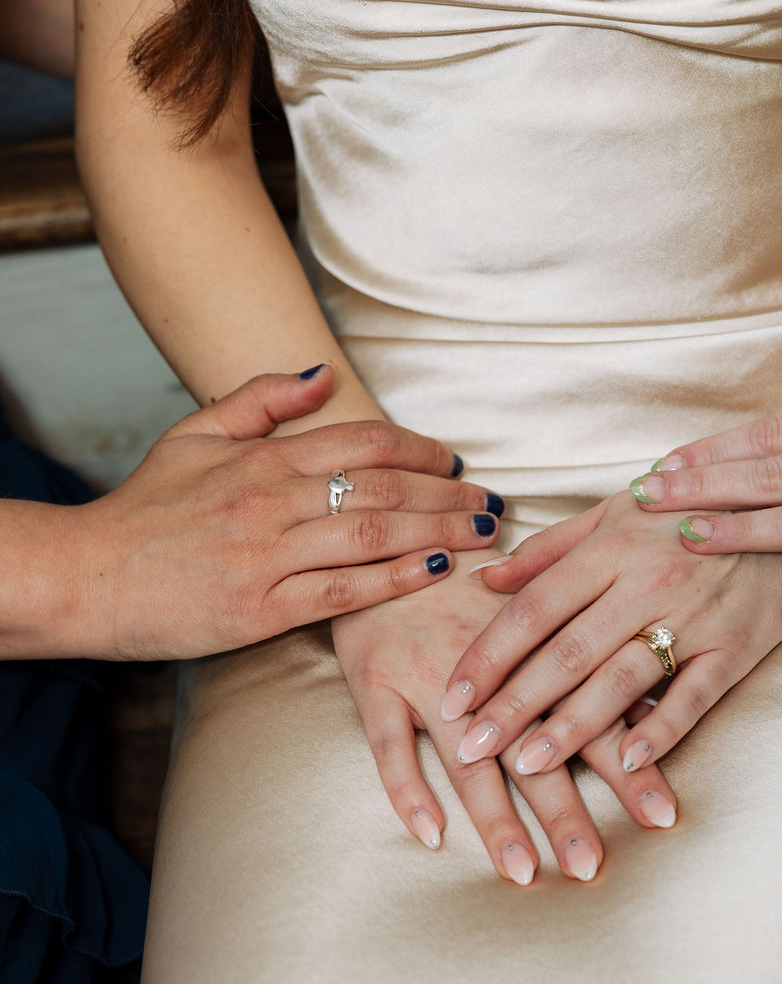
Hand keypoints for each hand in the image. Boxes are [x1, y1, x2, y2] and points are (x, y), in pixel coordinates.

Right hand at [54, 366, 502, 658]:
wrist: (87, 576)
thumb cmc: (144, 510)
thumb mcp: (194, 436)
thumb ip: (260, 401)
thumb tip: (324, 374)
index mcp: (263, 458)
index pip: (363, 442)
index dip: (419, 450)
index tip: (455, 462)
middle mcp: (272, 500)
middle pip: (383, 488)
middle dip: (447, 494)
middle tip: (492, 501)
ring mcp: (268, 555)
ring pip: (373, 535)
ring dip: (436, 532)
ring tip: (481, 534)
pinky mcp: (259, 608)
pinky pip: (342, 591)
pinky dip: (393, 580)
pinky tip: (433, 572)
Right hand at [333, 553, 669, 883]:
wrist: (388, 539)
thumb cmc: (468, 579)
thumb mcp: (536, 599)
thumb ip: (589, 649)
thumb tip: (655, 696)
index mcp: (536, 645)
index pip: (592, 712)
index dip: (629, 764)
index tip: (662, 814)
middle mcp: (488, 666)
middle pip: (533, 747)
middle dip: (566, 811)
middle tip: (592, 867)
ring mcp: (427, 673)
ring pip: (466, 756)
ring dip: (496, 817)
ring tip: (523, 871)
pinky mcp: (374, 679)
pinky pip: (388, 744)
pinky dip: (407, 789)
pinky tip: (429, 835)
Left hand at [441, 493, 781, 781]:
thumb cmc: (690, 511)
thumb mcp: (616, 513)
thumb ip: (549, 550)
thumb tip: (483, 579)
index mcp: (609, 548)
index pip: (534, 609)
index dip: (488, 655)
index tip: (452, 696)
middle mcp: (645, 583)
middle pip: (566, 652)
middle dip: (513, 704)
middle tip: (470, 747)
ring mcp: (692, 617)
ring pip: (620, 679)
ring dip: (571, 727)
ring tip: (527, 765)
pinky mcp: (735, 647)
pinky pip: (693, 694)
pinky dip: (662, 730)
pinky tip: (627, 761)